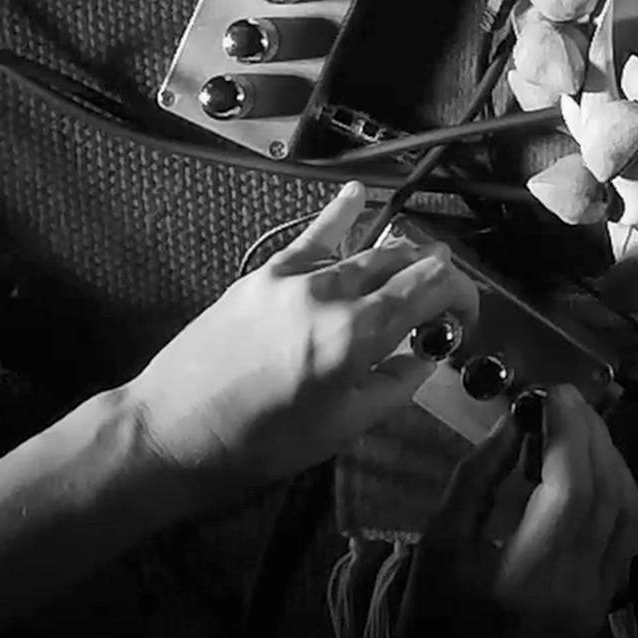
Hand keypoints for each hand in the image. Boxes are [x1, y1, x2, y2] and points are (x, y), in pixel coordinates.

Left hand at [123, 183, 473, 494]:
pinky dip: (341, 214)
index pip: (433, 286)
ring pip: (366, 248)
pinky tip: (357, 195)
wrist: (172, 431)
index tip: (465, 319)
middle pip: (405, 260)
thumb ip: (396, 386)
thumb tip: (425, 357)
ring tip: (418, 266)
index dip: (464, 296)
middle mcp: (330, 294)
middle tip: (443, 306)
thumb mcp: (343, 428)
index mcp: (356, 336)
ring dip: (401, 254)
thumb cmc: (260, 443)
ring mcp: (293, 278)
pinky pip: (312, 236)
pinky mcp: (262, 275)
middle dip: (437, 276)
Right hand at [381, 386, 637, 637]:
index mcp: (530, 579)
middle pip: (607, 493)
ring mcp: (598, 602)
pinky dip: (615, 492)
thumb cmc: (428, 625)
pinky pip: (626, 537)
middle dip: (590, 435)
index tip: (552, 391)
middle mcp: (578, 591)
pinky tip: (588, 469)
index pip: (573, 488)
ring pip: (628, 512)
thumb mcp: (437, 545)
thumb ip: (478, 479)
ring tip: (575, 427)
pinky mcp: (603, 606)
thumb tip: (515, 420)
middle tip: (563, 398)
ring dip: (609, 460)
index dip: (569, 431)